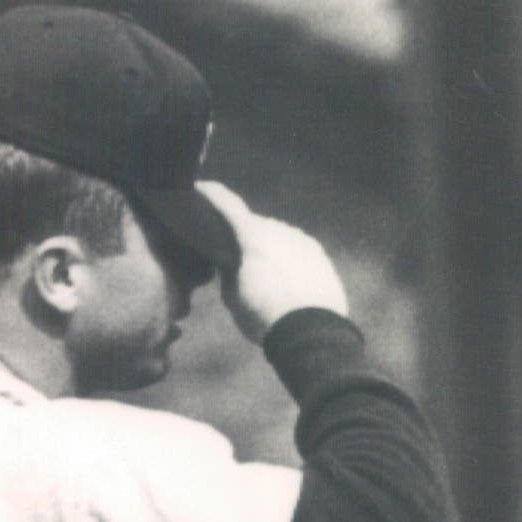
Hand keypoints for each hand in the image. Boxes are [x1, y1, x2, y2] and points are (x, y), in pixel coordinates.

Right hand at [194, 180, 348, 335]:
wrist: (312, 334)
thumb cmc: (265, 316)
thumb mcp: (233, 297)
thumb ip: (228, 272)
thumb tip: (230, 263)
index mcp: (253, 234)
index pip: (226, 203)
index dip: (210, 193)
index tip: (200, 187)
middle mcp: (279, 229)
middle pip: (255, 225)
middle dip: (245, 237)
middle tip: (237, 257)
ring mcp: (303, 240)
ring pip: (278, 238)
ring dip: (269, 250)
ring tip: (267, 278)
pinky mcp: (321, 257)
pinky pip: (297, 252)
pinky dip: (289, 261)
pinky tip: (288, 283)